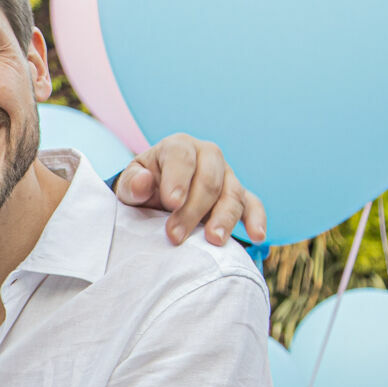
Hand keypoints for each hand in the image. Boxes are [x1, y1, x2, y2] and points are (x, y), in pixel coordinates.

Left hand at [113, 134, 265, 246]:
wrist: (156, 195)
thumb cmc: (142, 187)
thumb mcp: (130, 184)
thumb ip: (132, 183)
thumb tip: (143, 181)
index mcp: (179, 146)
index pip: (182, 158)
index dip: (178, 180)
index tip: (171, 203)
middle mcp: (208, 155)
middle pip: (209, 181)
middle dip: (193, 210)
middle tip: (175, 236)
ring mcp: (227, 175)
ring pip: (232, 194)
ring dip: (224, 218)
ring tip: (213, 240)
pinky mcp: (239, 195)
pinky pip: (252, 204)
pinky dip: (256, 219)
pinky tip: (257, 236)